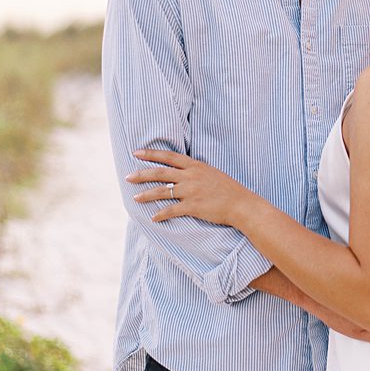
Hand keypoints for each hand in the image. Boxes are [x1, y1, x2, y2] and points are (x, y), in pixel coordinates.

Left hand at [127, 149, 247, 225]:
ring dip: (146, 195)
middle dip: (141, 174)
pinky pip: (172, 210)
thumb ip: (195, 170)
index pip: (168, 156)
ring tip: (135, 198)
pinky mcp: (193, 206)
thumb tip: (182, 170)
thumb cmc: (229, 190)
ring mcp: (191, 191)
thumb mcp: (212, 173)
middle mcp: (191, 176)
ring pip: (162, 191)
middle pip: (160, 172)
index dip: (151, 154)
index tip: (136, 152)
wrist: (242, 204)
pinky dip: (161, 214)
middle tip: (127, 177)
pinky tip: (153, 218)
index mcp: (195, 166)